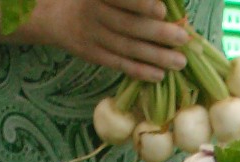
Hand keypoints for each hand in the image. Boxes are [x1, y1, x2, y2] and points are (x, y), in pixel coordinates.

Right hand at [15, 0, 189, 80]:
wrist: (57, 16)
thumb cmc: (96, 0)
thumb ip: (131, 1)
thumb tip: (166, 8)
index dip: (140, 4)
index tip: (162, 9)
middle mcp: (93, 11)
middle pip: (127, 25)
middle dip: (158, 33)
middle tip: (183, 38)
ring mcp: (91, 35)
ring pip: (126, 48)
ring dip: (155, 56)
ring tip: (180, 62)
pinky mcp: (92, 54)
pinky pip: (118, 64)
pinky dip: (139, 71)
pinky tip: (159, 75)